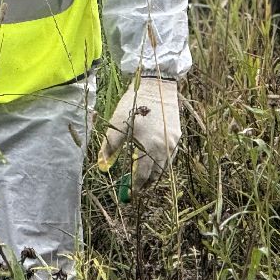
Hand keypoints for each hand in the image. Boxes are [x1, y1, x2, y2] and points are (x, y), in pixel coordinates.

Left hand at [98, 75, 181, 191]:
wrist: (156, 85)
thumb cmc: (133, 104)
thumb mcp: (117, 126)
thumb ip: (109, 149)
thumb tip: (102, 168)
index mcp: (148, 147)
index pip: (142, 176)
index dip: (134, 187)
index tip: (127, 194)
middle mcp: (163, 148)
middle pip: (155, 175)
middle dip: (145, 184)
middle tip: (135, 188)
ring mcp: (172, 143)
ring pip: (164, 167)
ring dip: (154, 175)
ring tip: (143, 178)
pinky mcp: (177, 136)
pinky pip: (170, 157)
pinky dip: (161, 163)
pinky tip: (153, 162)